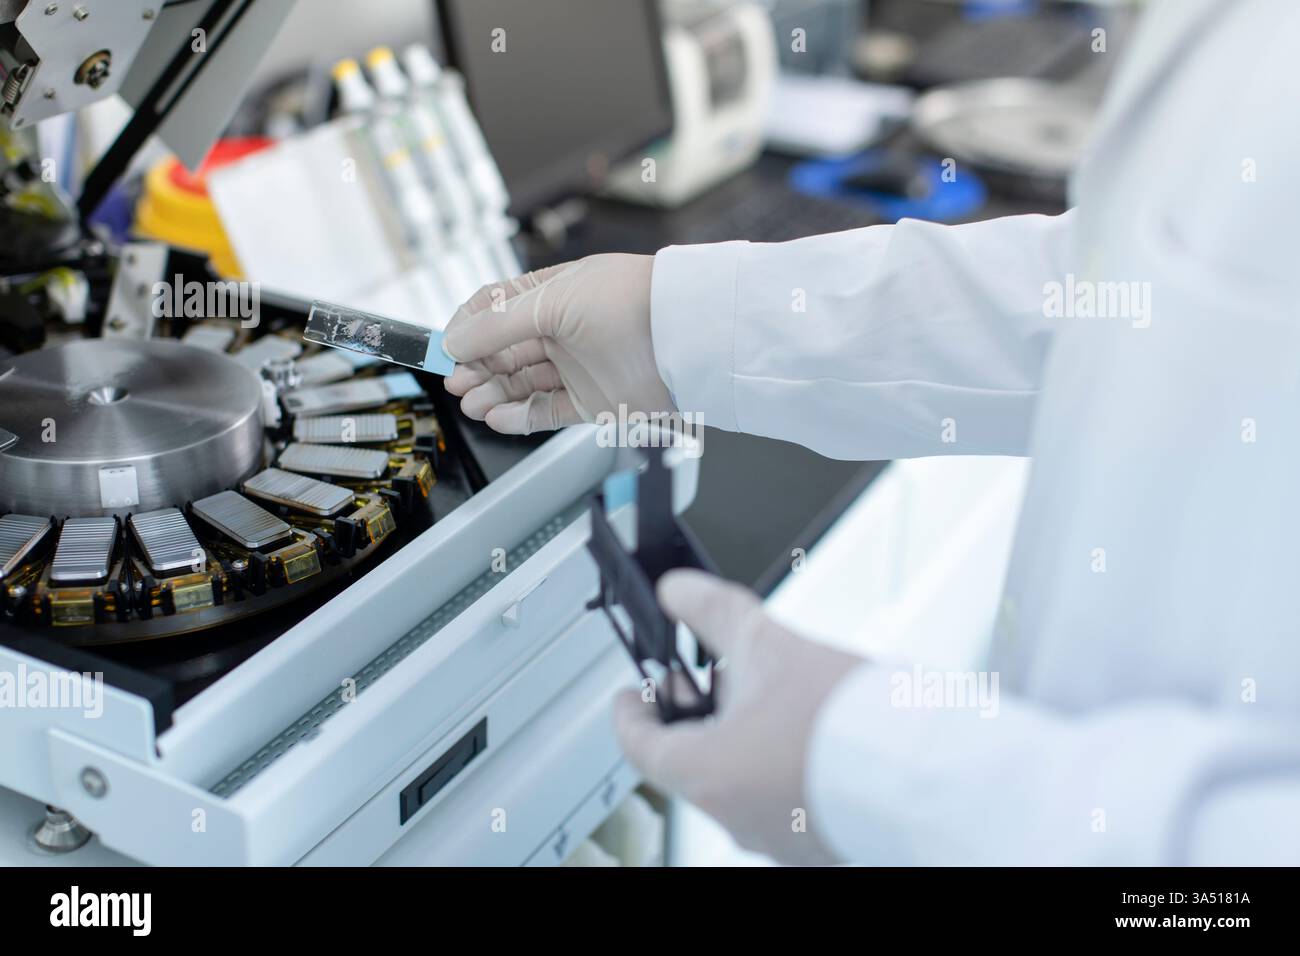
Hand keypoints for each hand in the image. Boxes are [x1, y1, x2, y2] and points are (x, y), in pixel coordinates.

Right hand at [441, 254, 672, 434]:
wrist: (684, 338)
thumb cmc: (628, 303)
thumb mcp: (551, 302)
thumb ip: (497, 325)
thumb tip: (454, 341)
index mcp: (555, 293)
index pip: (498, 308)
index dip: (469, 327)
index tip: (447, 346)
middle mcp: (566, 330)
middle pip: (506, 351)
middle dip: (477, 366)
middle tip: (455, 380)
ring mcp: (579, 367)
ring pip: (523, 385)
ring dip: (493, 394)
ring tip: (471, 402)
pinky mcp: (593, 402)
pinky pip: (546, 412)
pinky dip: (519, 417)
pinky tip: (497, 417)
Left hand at [614, 569, 864, 864]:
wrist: (930, 776)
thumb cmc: (852, 726)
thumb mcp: (773, 648)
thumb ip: (715, 613)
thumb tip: (678, 590)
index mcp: (707, 774)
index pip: (637, 746)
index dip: (630, 711)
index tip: (632, 694)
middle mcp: (732, 817)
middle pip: (687, 762)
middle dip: (690, 716)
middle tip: (696, 683)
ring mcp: (772, 837)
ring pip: (733, 783)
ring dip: (734, 741)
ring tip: (761, 698)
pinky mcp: (810, 844)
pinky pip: (775, 802)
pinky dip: (773, 768)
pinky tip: (803, 736)